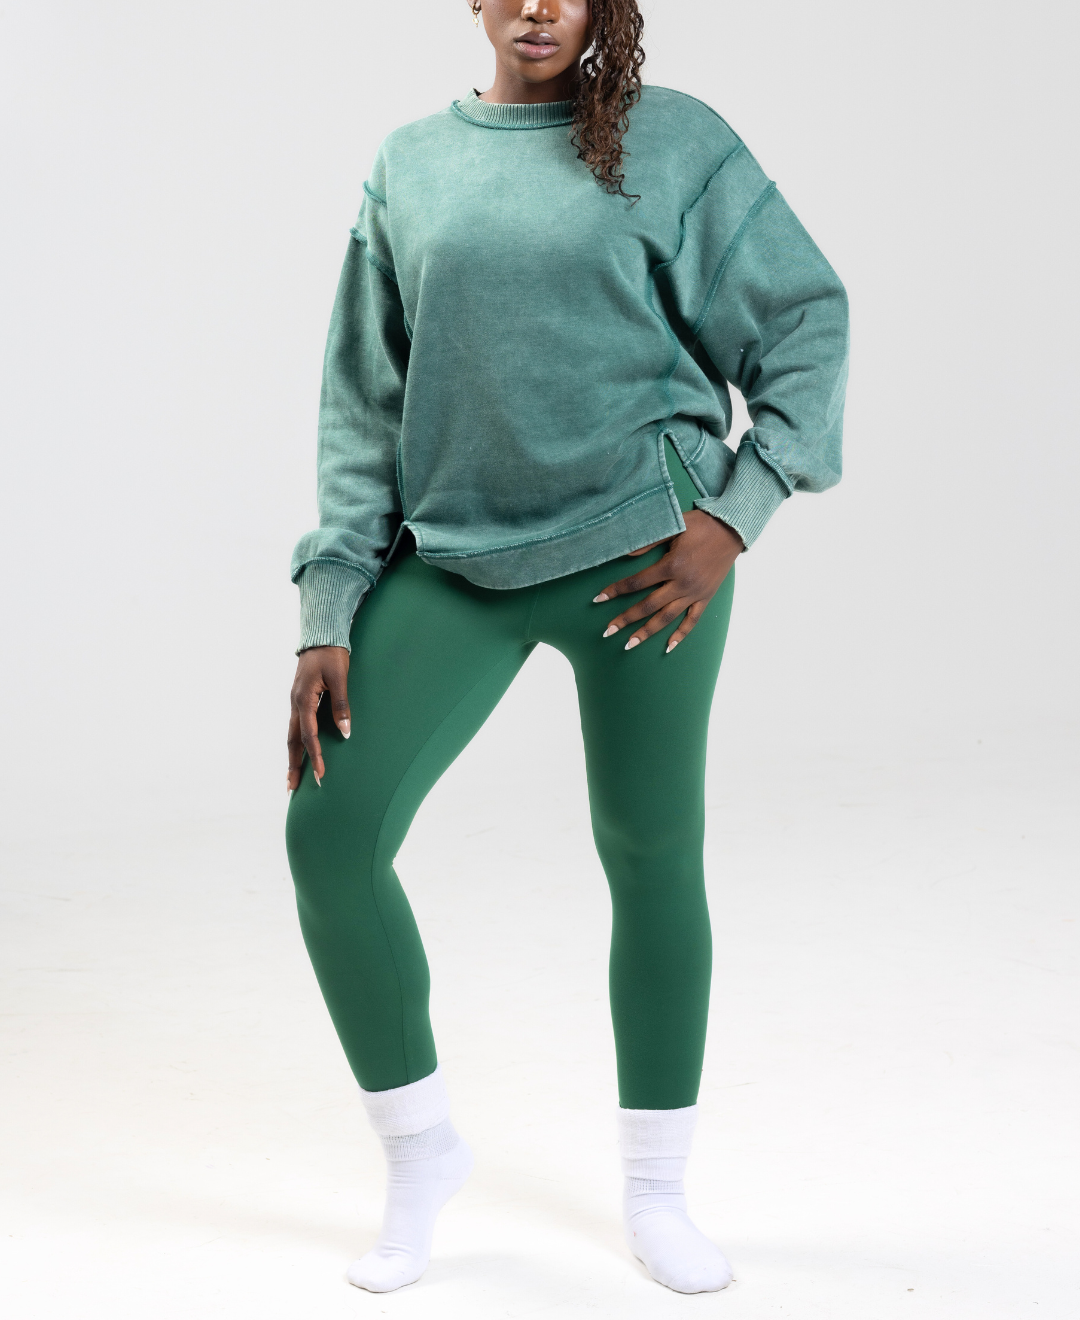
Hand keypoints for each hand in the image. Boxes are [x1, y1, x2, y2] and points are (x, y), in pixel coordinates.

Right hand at [288, 646, 350, 789]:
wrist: (321, 637)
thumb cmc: (332, 655)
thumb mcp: (340, 677)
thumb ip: (341, 704)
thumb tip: (345, 731)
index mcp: (303, 699)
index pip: (308, 735)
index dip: (315, 756)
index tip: (321, 774)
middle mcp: (295, 703)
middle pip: (292, 741)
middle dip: (293, 765)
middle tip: (292, 789)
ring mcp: (295, 702)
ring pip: (292, 735)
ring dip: (292, 757)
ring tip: (291, 778)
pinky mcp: (299, 700)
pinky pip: (295, 727)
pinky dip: (296, 743)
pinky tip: (298, 753)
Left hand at [593, 511, 743, 652]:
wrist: (732, 528)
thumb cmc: (701, 524)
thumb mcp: (673, 526)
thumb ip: (648, 542)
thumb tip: (624, 553)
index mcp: (672, 565)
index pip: (636, 582)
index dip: (615, 590)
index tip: (598, 599)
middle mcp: (682, 583)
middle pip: (648, 606)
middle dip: (625, 619)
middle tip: (607, 631)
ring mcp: (695, 593)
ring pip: (666, 618)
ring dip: (646, 632)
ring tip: (629, 644)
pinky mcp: (706, 597)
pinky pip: (692, 621)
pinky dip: (681, 635)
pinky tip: (668, 647)